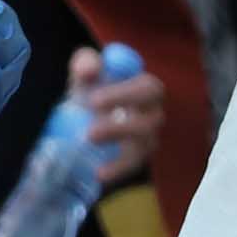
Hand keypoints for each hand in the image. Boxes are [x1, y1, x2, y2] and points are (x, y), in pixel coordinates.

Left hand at [71, 44, 163, 184]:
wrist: (83, 117)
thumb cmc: (91, 88)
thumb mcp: (84, 72)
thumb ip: (85, 63)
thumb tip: (88, 68)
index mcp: (144, 87)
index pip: (148, 88)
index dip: (125, 95)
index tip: (93, 101)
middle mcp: (152, 112)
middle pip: (151, 119)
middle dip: (121, 125)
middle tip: (90, 131)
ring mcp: (148, 137)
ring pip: (144, 143)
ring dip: (117, 146)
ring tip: (87, 142)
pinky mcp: (138, 158)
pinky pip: (133, 166)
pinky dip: (117, 170)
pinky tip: (99, 173)